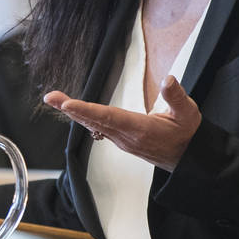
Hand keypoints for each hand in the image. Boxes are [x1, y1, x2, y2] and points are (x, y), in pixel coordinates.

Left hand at [44, 76, 201, 168]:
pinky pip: (98, 127)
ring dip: (74, 112)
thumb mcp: (188, 113)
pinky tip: (72, 110)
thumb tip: (169, 80)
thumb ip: (177, 97)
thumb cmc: (187, 134)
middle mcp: (127, 137)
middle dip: (72, 109)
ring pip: (94, 124)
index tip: (68, 105)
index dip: (87, 111)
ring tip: (55, 99)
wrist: (188, 158)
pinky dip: (84, 117)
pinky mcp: (120, 139)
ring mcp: (122, 140)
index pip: (110, 117)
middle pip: (95, 120)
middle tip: (50, 97)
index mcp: (141, 129)